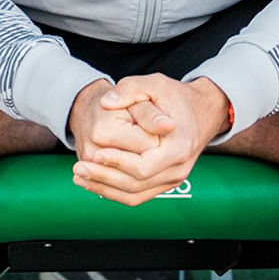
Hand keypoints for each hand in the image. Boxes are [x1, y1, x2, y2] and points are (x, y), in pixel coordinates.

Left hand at [67, 74, 228, 205]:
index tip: (92, 155)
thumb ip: (129, 89)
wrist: (202, 111)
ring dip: (104, 189)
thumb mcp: (155, 84)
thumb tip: (106, 103)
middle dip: (103, 178)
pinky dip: (114, 193)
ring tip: (79, 178)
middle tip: (77, 169)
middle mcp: (178, 168)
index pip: (142, 166)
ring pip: (135, 194)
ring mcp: (173, 179)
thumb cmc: (175, 97)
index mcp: (178, 147)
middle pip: (136, 184)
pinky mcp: (165, 183)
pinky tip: (94, 183)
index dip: (115, 163)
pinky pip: (138, 195)